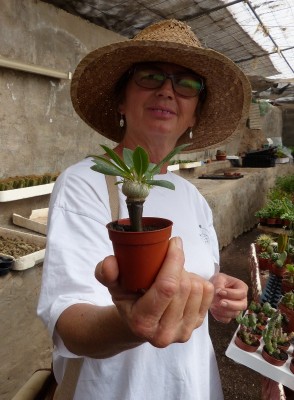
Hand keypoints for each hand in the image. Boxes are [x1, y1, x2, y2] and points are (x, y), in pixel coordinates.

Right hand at [95, 237, 214, 347]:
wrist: (140, 323)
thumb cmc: (128, 300)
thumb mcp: (113, 285)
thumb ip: (106, 273)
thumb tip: (109, 263)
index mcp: (143, 323)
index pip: (167, 287)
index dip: (174, 260)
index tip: (174, 242)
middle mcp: (165, 333)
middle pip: (184, 286)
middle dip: (178, 266)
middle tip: (167, 262)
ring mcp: (184, 332)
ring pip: (198, 288)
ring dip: (187, 274)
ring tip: (172, 276)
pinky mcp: (197, 326)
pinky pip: (208, 292)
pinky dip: (198, 282)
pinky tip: (184, 285)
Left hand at [209, 273, 247, 322]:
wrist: (212, 289)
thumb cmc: (218, 281)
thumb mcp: (218, 278)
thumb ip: (219, 284)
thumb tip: (219, 291)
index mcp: (242, 288)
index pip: (242, 293)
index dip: (232, 294)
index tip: (220, 292)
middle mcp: (242, 300)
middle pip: (242, 306)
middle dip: (230, 305)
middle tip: (220, 302)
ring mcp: (236, 309)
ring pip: (234, 314)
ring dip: (223, 311)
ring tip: (213, 305)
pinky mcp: (229, 315)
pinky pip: (226, 320)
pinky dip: (219, 316)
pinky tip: (213, 310)